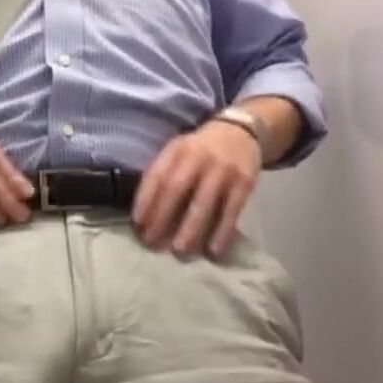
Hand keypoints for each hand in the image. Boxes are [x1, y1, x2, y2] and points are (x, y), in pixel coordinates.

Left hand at [132, 121, 261, 256]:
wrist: (242, 131)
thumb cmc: (200, 150)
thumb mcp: (179, 151)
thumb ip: (163, 173)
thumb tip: (144, 213)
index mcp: (177, 149)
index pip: (157, 175)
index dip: (145, 200)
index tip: (138, 224)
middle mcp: (198, 157)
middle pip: (176, 189)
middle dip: (162, 217)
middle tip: (153, 243)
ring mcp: (223, 170)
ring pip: (204, 203)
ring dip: (190, 229)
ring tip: (180, 251)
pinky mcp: (245, 182)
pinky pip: (232, 211)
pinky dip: (222, 232)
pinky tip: (214, 251)